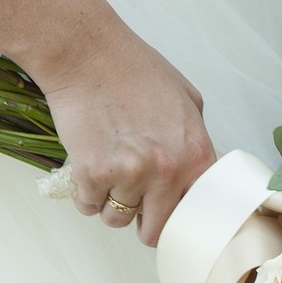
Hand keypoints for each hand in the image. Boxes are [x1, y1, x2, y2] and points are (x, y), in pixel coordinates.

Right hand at [22, 10, 215, 246]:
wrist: (87, 53)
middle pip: (155, 230)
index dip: (176, 216)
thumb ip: (196, 142)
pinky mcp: (93, 174)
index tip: (165, 214)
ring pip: (117, 219)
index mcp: (197, 155)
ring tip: (107, 172)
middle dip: (142, 221)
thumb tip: (196, 176)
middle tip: (132, 203)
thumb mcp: (188, 100)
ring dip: (110, 203)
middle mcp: (168, 171)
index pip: (194, 213)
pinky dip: (84, 194)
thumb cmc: (134, 69)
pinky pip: (88, 207)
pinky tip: (87, 166)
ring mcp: (130, 175)